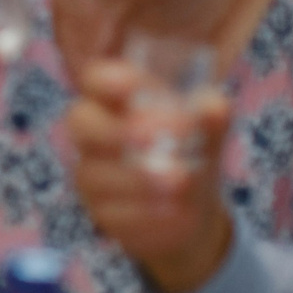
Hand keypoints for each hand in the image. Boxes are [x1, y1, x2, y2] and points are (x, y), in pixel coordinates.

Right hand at [69, 56, 233, 292]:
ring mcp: (91, 173)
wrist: (191, 207)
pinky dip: (147, 211)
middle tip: (153, 140)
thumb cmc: (191, 153)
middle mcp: (93, 134)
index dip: (108, 80)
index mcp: (115, 102)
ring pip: (95, 172)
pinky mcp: (100, 212)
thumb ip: (210, 117)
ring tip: (181, 180)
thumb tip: (213, 106)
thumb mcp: (207, 132)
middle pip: (79, 121)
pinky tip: (175, 209)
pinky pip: (113, 211)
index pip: (95, 80)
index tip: (135, 86)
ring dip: (138, 177)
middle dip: (114, 130)